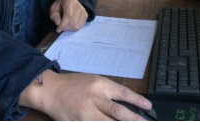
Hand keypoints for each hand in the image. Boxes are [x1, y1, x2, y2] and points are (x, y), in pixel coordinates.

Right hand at [19, 70, 152, 120]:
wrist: (50, 90)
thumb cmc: (73, 85)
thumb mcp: (93, 81)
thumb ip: (108, 92)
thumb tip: (127, 103)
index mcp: (100, 85)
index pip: (123, 93)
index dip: (137, 101)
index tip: (148, 107)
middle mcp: (95, 98)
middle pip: (118, 112)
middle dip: (134, 120)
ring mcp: (86, 114)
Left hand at [49, 0, 87, 32]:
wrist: (68, 0)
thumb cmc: (60, 5)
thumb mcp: (53, 9)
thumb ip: (54, 16)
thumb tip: (58, 24)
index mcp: (69, 1)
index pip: (68, 15)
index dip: (63, 24)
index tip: (58, 29)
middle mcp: (78, 5)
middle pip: (73, 22)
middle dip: (65, 28)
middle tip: (60, 28)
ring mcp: (83, 11)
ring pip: (77, 25)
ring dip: (69, 29)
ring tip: (65, 26)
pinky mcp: (85, 15)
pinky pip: (80, 26)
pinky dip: (73, 28)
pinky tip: (70, 25)